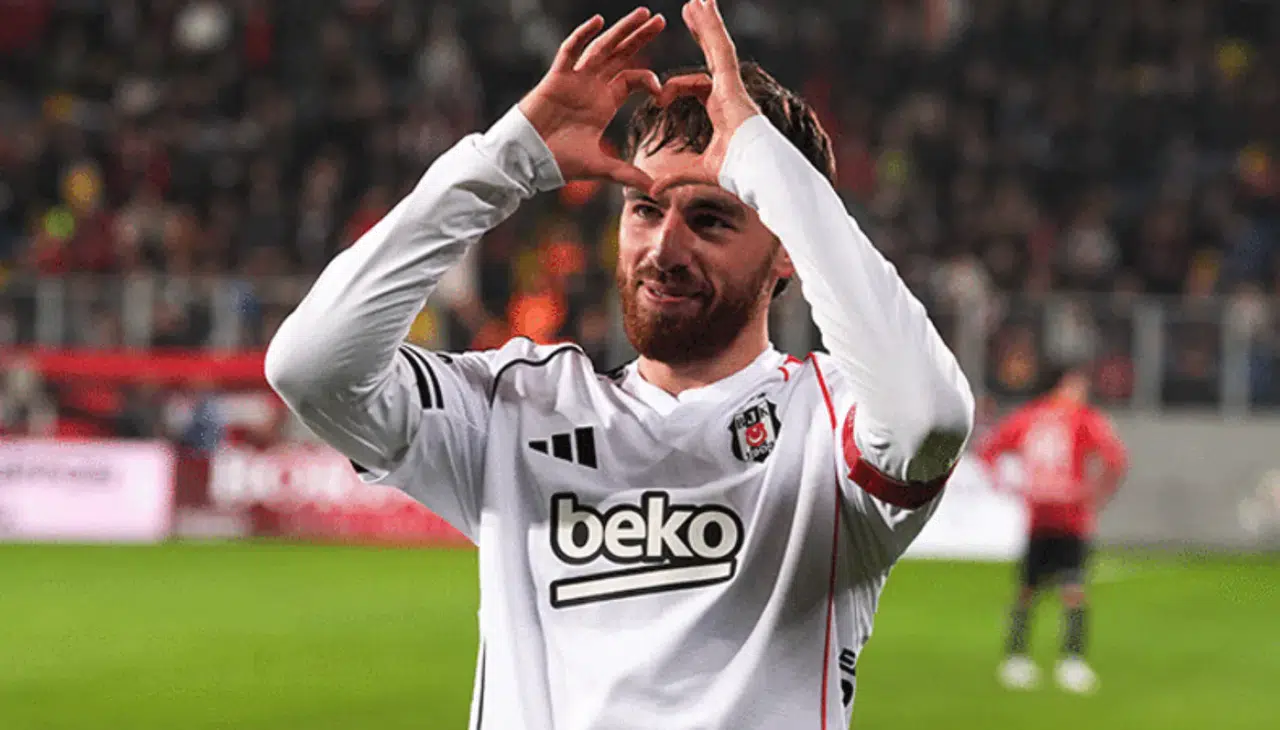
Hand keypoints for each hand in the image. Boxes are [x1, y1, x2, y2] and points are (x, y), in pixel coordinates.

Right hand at [518, 9, 665, 189]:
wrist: (527, 161)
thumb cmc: (558, 161)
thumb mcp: (600, 167)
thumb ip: (627, 173)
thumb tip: (654, 190)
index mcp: (604, 103)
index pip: (632, 80)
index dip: (649, 80)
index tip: (662, 90)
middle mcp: (592, 86)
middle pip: (621, 55)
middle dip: (640, 37)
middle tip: (661, 20)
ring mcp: (575, 80)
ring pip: (601, 47)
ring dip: (622, 30)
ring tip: (644, 14)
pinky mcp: (556, 79)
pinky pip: (570, 52)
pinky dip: (582, 36)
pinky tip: (598, 21)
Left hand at [652, 0, 761, 193]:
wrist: (756, 169)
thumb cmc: (736, 173)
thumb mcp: (696, 171)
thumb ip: (673, 176)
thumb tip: (650, 191)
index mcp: (721, 109)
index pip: (696, 87)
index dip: (675, 88)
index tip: (659, 99)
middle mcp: (728, 92)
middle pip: (710, 57)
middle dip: (700, 34)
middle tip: (689, 13)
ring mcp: (732, 84)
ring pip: (717, 46)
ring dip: (707, 22)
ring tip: (697, 0)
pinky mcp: (732, 80)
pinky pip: (720, 47)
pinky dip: (713, 27)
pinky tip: (704, 6)